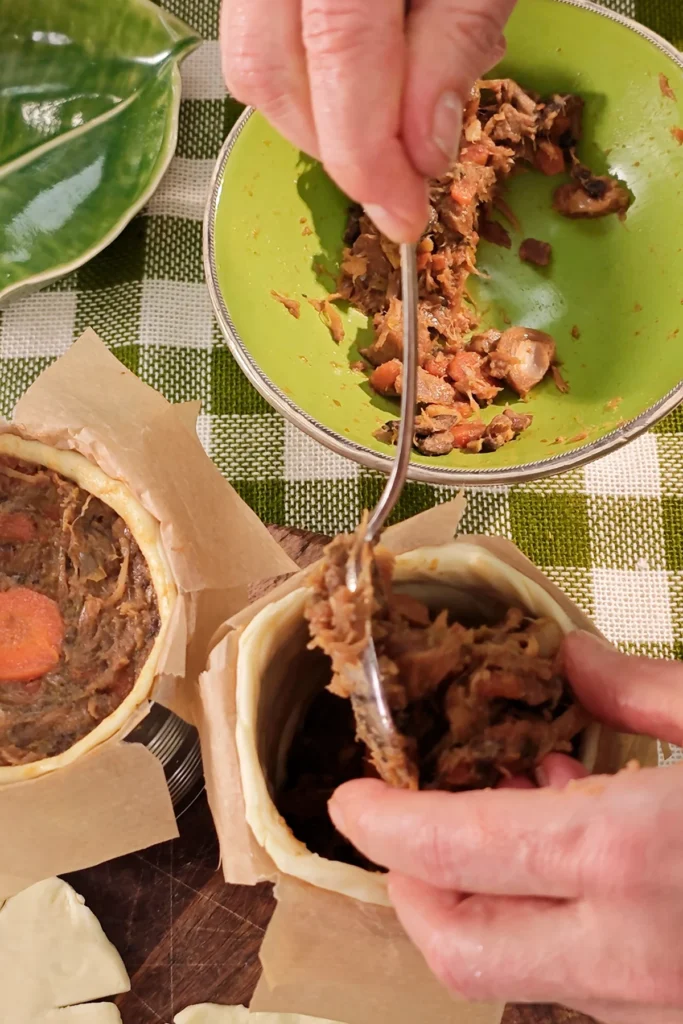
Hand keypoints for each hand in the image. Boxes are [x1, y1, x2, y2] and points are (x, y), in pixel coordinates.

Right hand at [220, 0, 514, 241]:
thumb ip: (456, 39)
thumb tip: (424, 150)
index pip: (338, 50)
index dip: (368, 152)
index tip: (404, 216)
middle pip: (269, 70)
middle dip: (335, 148)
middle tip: (397, 179)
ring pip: (249, 63)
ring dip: (315, 122)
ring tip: (383, 125)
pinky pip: (255, 37)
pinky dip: (305, 82)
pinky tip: (356, 83)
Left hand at [329, 633, 682, 1023]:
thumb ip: (641, 690)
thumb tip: (571, 660)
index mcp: (624, 856)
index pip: (454, 852)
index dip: (384, 825)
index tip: (352, 800)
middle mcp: (623, 951)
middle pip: (459, 950)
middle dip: (415, 888)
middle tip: (413, 825)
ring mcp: (651, 1003)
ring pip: (516, 975)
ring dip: (484, 904)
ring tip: (514, 813)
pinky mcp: (674, 1019)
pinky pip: (579, 984)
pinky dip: (550, 925)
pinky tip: (585, 857)